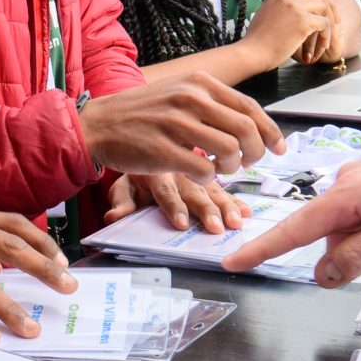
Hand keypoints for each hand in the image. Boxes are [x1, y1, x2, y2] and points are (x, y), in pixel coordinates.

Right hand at [79, 74, 285, 174]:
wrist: (99, 123)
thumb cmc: (143, 112)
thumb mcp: (180, 92)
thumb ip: (213, 103)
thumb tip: (252, 124)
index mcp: (200, 83)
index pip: (250, 107)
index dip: (271, 131)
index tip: (279, 149)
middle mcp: (191, 98)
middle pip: (246, 129)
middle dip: (255, 152)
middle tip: (247, 163)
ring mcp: (176, 123)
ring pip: (229, 149)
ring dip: (231, 166)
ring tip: (220, 167)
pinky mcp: (162, 150)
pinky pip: (203, 169)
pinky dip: (208, 176)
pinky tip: (199, 172)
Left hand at [106, 172, 249, 233]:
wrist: (145, 134)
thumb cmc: (135, 165)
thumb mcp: (122, 182)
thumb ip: (121, 201)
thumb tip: (114, 217)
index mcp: (156, 169)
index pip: (165, 189)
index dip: (173, 206)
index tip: (181, 223)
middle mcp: (180, 166)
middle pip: (194, 190)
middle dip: (206, 210)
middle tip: (216, 227)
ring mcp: (196, 168)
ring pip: (213, 187)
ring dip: (226, 206)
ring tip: (235, 221)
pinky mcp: (209, 173)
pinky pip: (224, 186)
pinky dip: (235, 199)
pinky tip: (246, 211)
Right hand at [241, 0, 337, 67]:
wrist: (252, 53)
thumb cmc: (255, 43)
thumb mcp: (264, 17)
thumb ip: (276, 10)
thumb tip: (286, 15)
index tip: (315, 6)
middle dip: (328, 3)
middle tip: (332, 19)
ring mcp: (296, 8)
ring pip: (325, 5)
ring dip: (330, 20)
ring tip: (328, 36)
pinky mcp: (304, 21)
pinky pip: (325, 23)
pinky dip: (327, 36)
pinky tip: (321, 47)